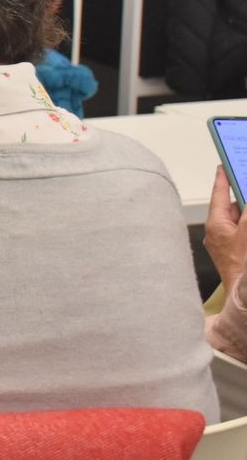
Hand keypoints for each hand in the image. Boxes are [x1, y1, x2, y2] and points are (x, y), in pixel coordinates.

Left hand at [205, 167, 246, 292]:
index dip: (222, 179)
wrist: (243, 294)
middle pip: (229, 207)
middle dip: (240, 197)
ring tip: (245, 196)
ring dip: (245, 212)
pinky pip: (240, 232)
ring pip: (237, 220)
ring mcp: (224, 243)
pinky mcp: (232, 252)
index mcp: (215, 224)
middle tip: (243, 180)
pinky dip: (246, 224)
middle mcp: (216, 232)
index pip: (218, 195)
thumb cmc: (243, 264)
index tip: (223, 165)